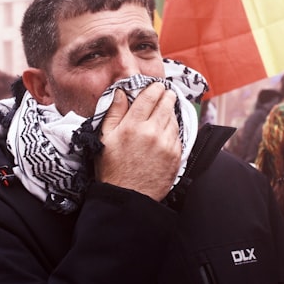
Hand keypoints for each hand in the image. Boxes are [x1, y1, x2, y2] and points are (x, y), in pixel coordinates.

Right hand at [96, 84, 182, 200]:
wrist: (127, 197)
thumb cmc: (112, 169)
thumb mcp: (105, 138)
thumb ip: (113, 112)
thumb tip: (120, 92)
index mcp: (132, 125)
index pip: (149, 96)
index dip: (155, 88)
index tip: (157, 86)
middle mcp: (152, 132)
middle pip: (166, 104)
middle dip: (167, 95)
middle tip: (166, 93)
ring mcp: (166, 144)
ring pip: (174, 118)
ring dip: (171, 111)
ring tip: (166, 110)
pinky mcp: (176, 155)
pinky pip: (178, 135)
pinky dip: (174, 129)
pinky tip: (168, 129)